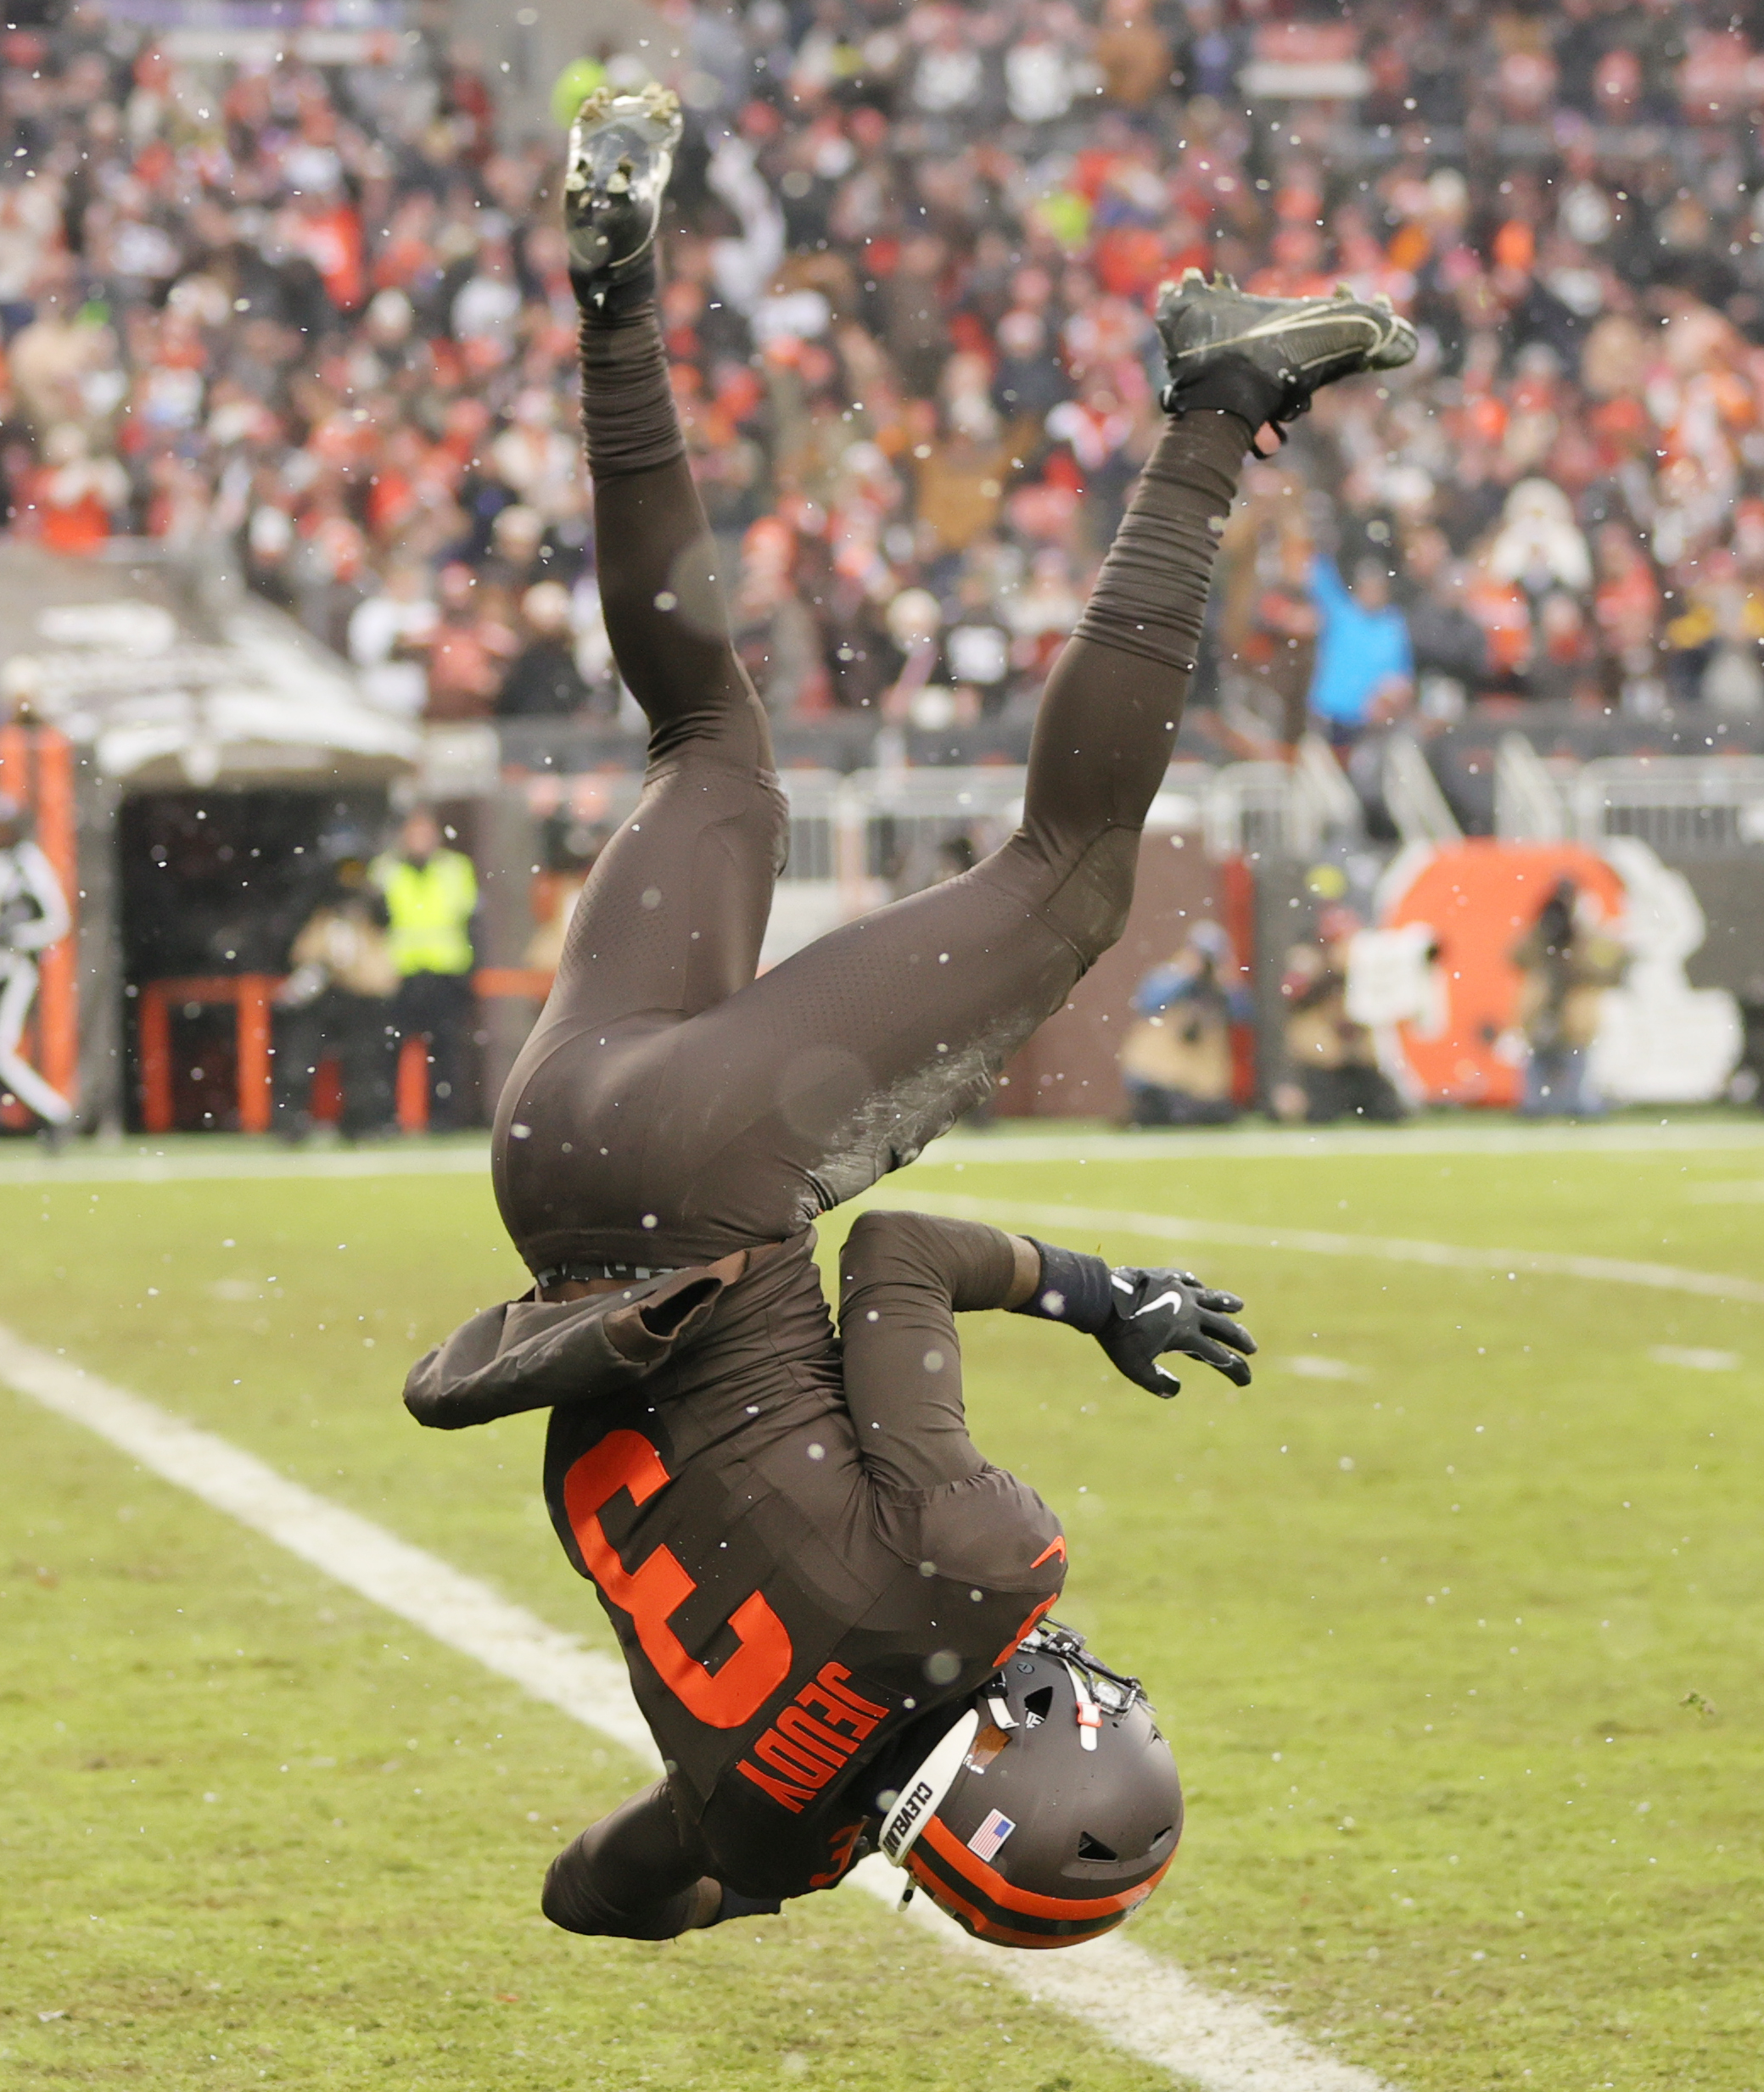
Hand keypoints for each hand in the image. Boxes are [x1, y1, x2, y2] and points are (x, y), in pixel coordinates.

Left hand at [1095, 1268, 1255, 1397]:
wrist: (1102, 1298)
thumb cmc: (1117, 1337)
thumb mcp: (1135, 1368)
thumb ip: (1157, 1383)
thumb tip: (1176, 1391)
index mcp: (1186, 1335)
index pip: (1219, 1356)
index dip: (1235, 1369)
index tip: (1246, 1380)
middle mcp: (1190, 1311)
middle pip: (1224, 1326)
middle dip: (1240, 1338)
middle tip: (1252, 1348)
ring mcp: (1180, 1290)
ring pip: (1211, 1297)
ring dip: (1227, 1303)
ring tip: (1239, 1306)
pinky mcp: (1166, 1276)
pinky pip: (1188, 1281)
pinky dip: (1198, 1287)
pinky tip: (1200, 1288)